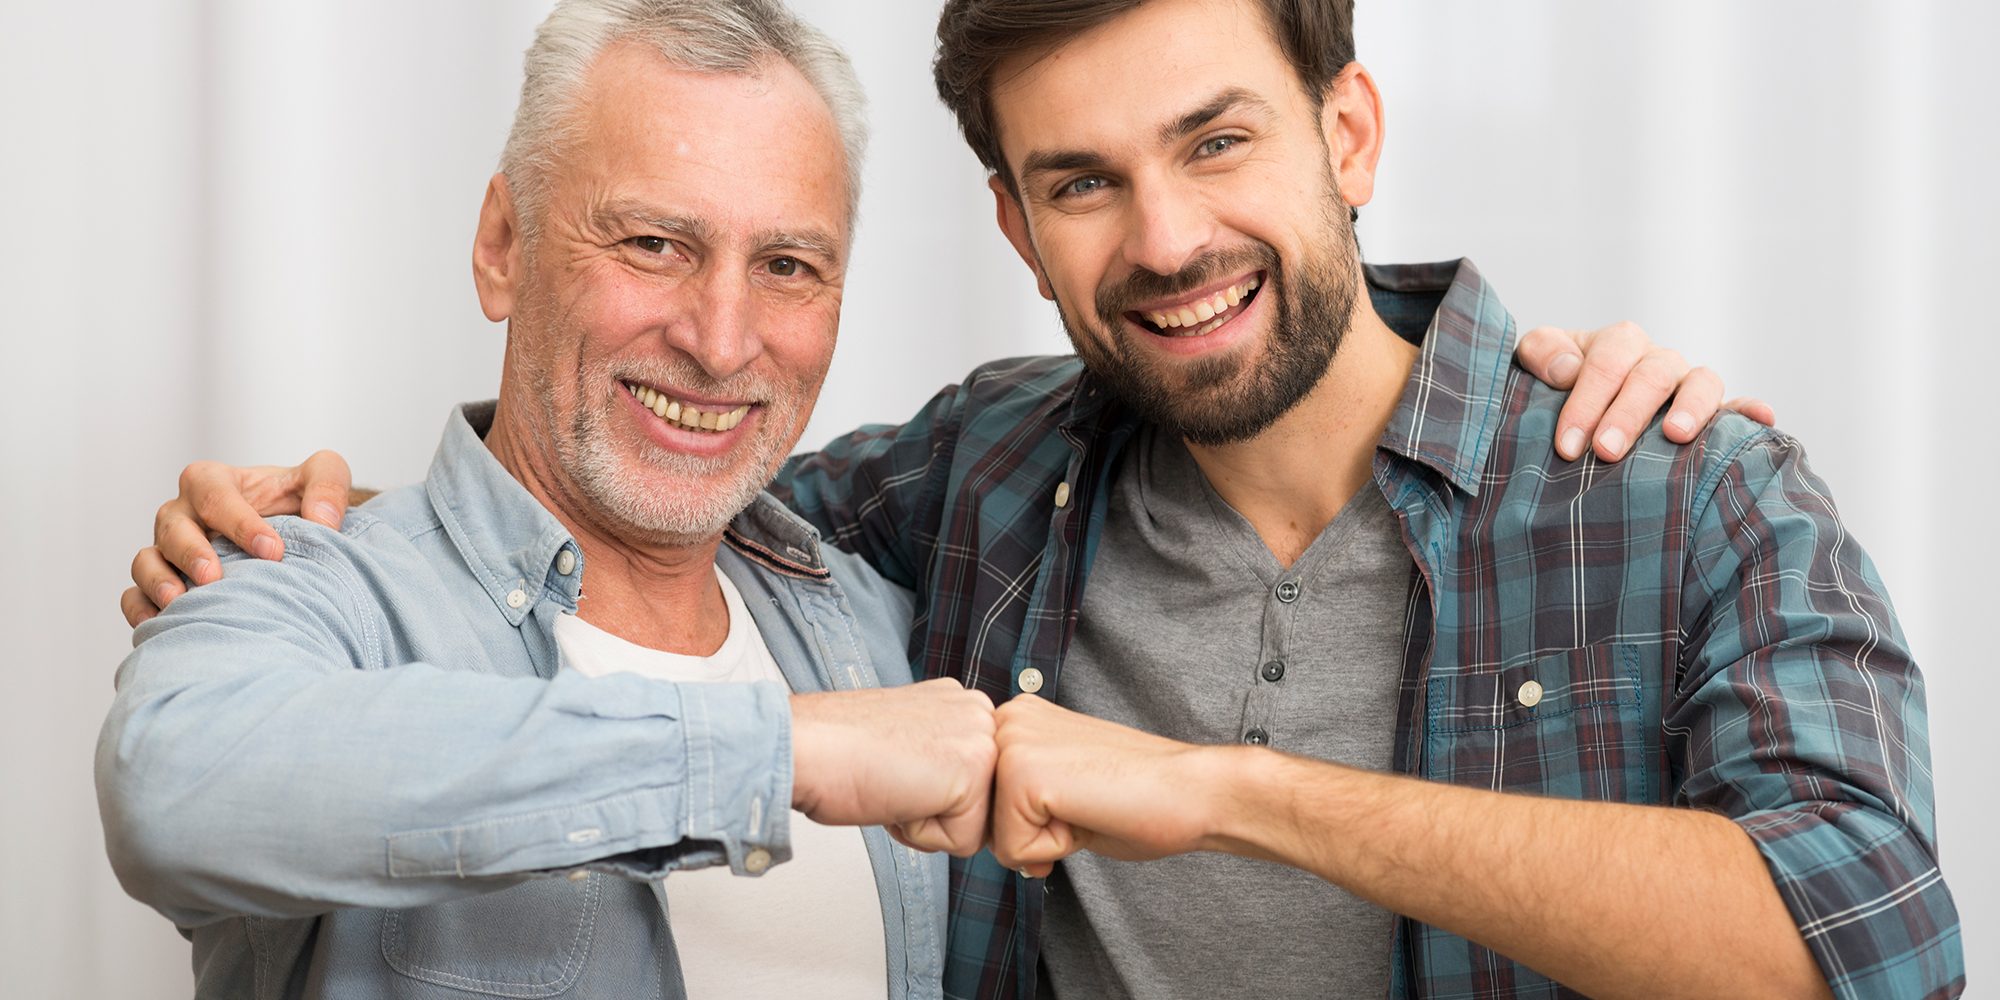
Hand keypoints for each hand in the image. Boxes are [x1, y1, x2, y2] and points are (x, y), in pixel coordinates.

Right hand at [122, 451, 354, 626]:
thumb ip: (328, 484)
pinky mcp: (159, 582)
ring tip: (180, 602)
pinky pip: (134, 595)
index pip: (214, 495)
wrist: (288, 536)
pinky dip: (141, 609)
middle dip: (191, 552)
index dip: (240, 522)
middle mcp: (182, 514)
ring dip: (159, 582)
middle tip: (215, 577)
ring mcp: (166, 550)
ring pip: (146, 560)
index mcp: (213, 482)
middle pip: (172, 527)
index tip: (273, 551)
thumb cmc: (298, 502)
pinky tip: (160, 625)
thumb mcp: (322, 477)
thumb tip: (323, 521)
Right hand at [789, 678, 996, 856]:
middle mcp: (977, 711)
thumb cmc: (835, 750)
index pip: (973, 780)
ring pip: (974, 824)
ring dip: (929, 822)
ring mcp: (980, 738)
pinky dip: (922, 833)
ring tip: (894, 783)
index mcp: (959, 702)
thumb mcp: (904, 742)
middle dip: (936, 809)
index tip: (896, 769)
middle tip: (893, 778)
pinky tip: (895, 795)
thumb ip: (936, 755)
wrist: (805, 748)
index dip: (931, 794)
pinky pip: (962, 841)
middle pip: (980, 803)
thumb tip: (946, 786)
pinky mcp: (974, 771)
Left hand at [988, 695, 1220, 876]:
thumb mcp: (1059, 786)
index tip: (1078, 798)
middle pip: (982, 818)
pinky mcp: (1022, 773)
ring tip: (1084, 808)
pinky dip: (1052, 849)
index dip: (1031, 821)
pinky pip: (1012, 850)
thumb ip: (1017, 797)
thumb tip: (978, 832)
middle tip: (1083, 806)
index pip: (985, 801)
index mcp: (1017, 717)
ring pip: (994, 836)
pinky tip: (1087, 815)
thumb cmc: (1139, 796)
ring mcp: (1012, 742)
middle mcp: (1007, 719)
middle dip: (1030, 832)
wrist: (1190, 791)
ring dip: (1041, 840)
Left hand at [1513, 322, 1777, 461]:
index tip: (1568, 444)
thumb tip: (1567, 369)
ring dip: (1691, 407)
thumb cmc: (1551, 388)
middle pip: (1653, 374)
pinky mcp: (1712, 414)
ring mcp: (1687, 386)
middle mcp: (1657, 360)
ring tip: (1675, 435)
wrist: (1568, 405)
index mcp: (1617, 344)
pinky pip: (1737, 408)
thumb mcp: (1532, 364)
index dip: (1586, 402)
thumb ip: (1541, 352)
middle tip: (1606, 451)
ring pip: (1702, 382)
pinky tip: (1763, 419)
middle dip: (1629, 413)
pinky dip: (1750, 410)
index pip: (1606, 363)